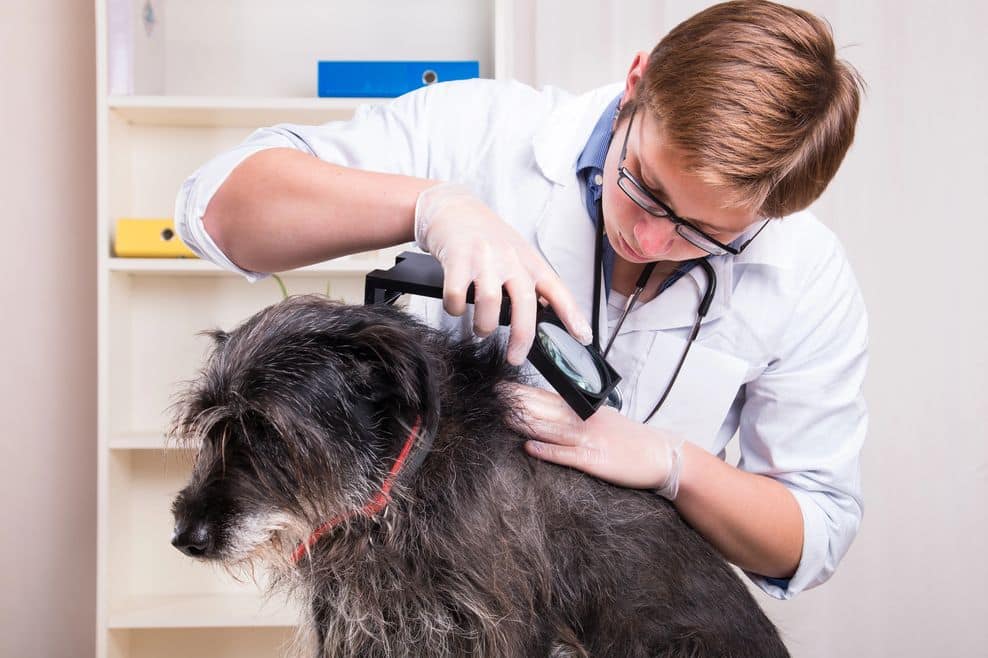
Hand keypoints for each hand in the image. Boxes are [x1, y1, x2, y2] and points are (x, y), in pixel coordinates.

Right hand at [415, 182, 592, 364]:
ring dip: (483, 325)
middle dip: (522, 336)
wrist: (453, 208)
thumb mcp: (517, 255)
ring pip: (488, 302)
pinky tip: (456, 307)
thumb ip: (529, 283)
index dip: (573, 315)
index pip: (557, 290)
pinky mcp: (457, 258)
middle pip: (524, 302)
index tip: (583, 337)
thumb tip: (546, 316)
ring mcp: (483, 258)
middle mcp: (510, 259)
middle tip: (515, 356)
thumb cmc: (486, 237)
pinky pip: (457, 295)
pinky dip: (455, 309)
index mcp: (529, 261)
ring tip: (480, 329)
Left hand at [502, 382, 685, 497]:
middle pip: (544, 409)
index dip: (522, 392)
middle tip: (490, 395)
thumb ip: (577, 415)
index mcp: (584, 410)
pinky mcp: (595, 460)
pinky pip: (567, 454)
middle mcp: (584, 421)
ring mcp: (589, 439)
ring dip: (525, 422)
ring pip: (551, 428)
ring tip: (500, 416)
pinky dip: (547, 451)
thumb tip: (549, 413)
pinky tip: (528, 447)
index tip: (499, 386)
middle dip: (517, 402)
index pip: (547, 397)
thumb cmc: (631, 440)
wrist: (662, 455)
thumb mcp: (604, 420)